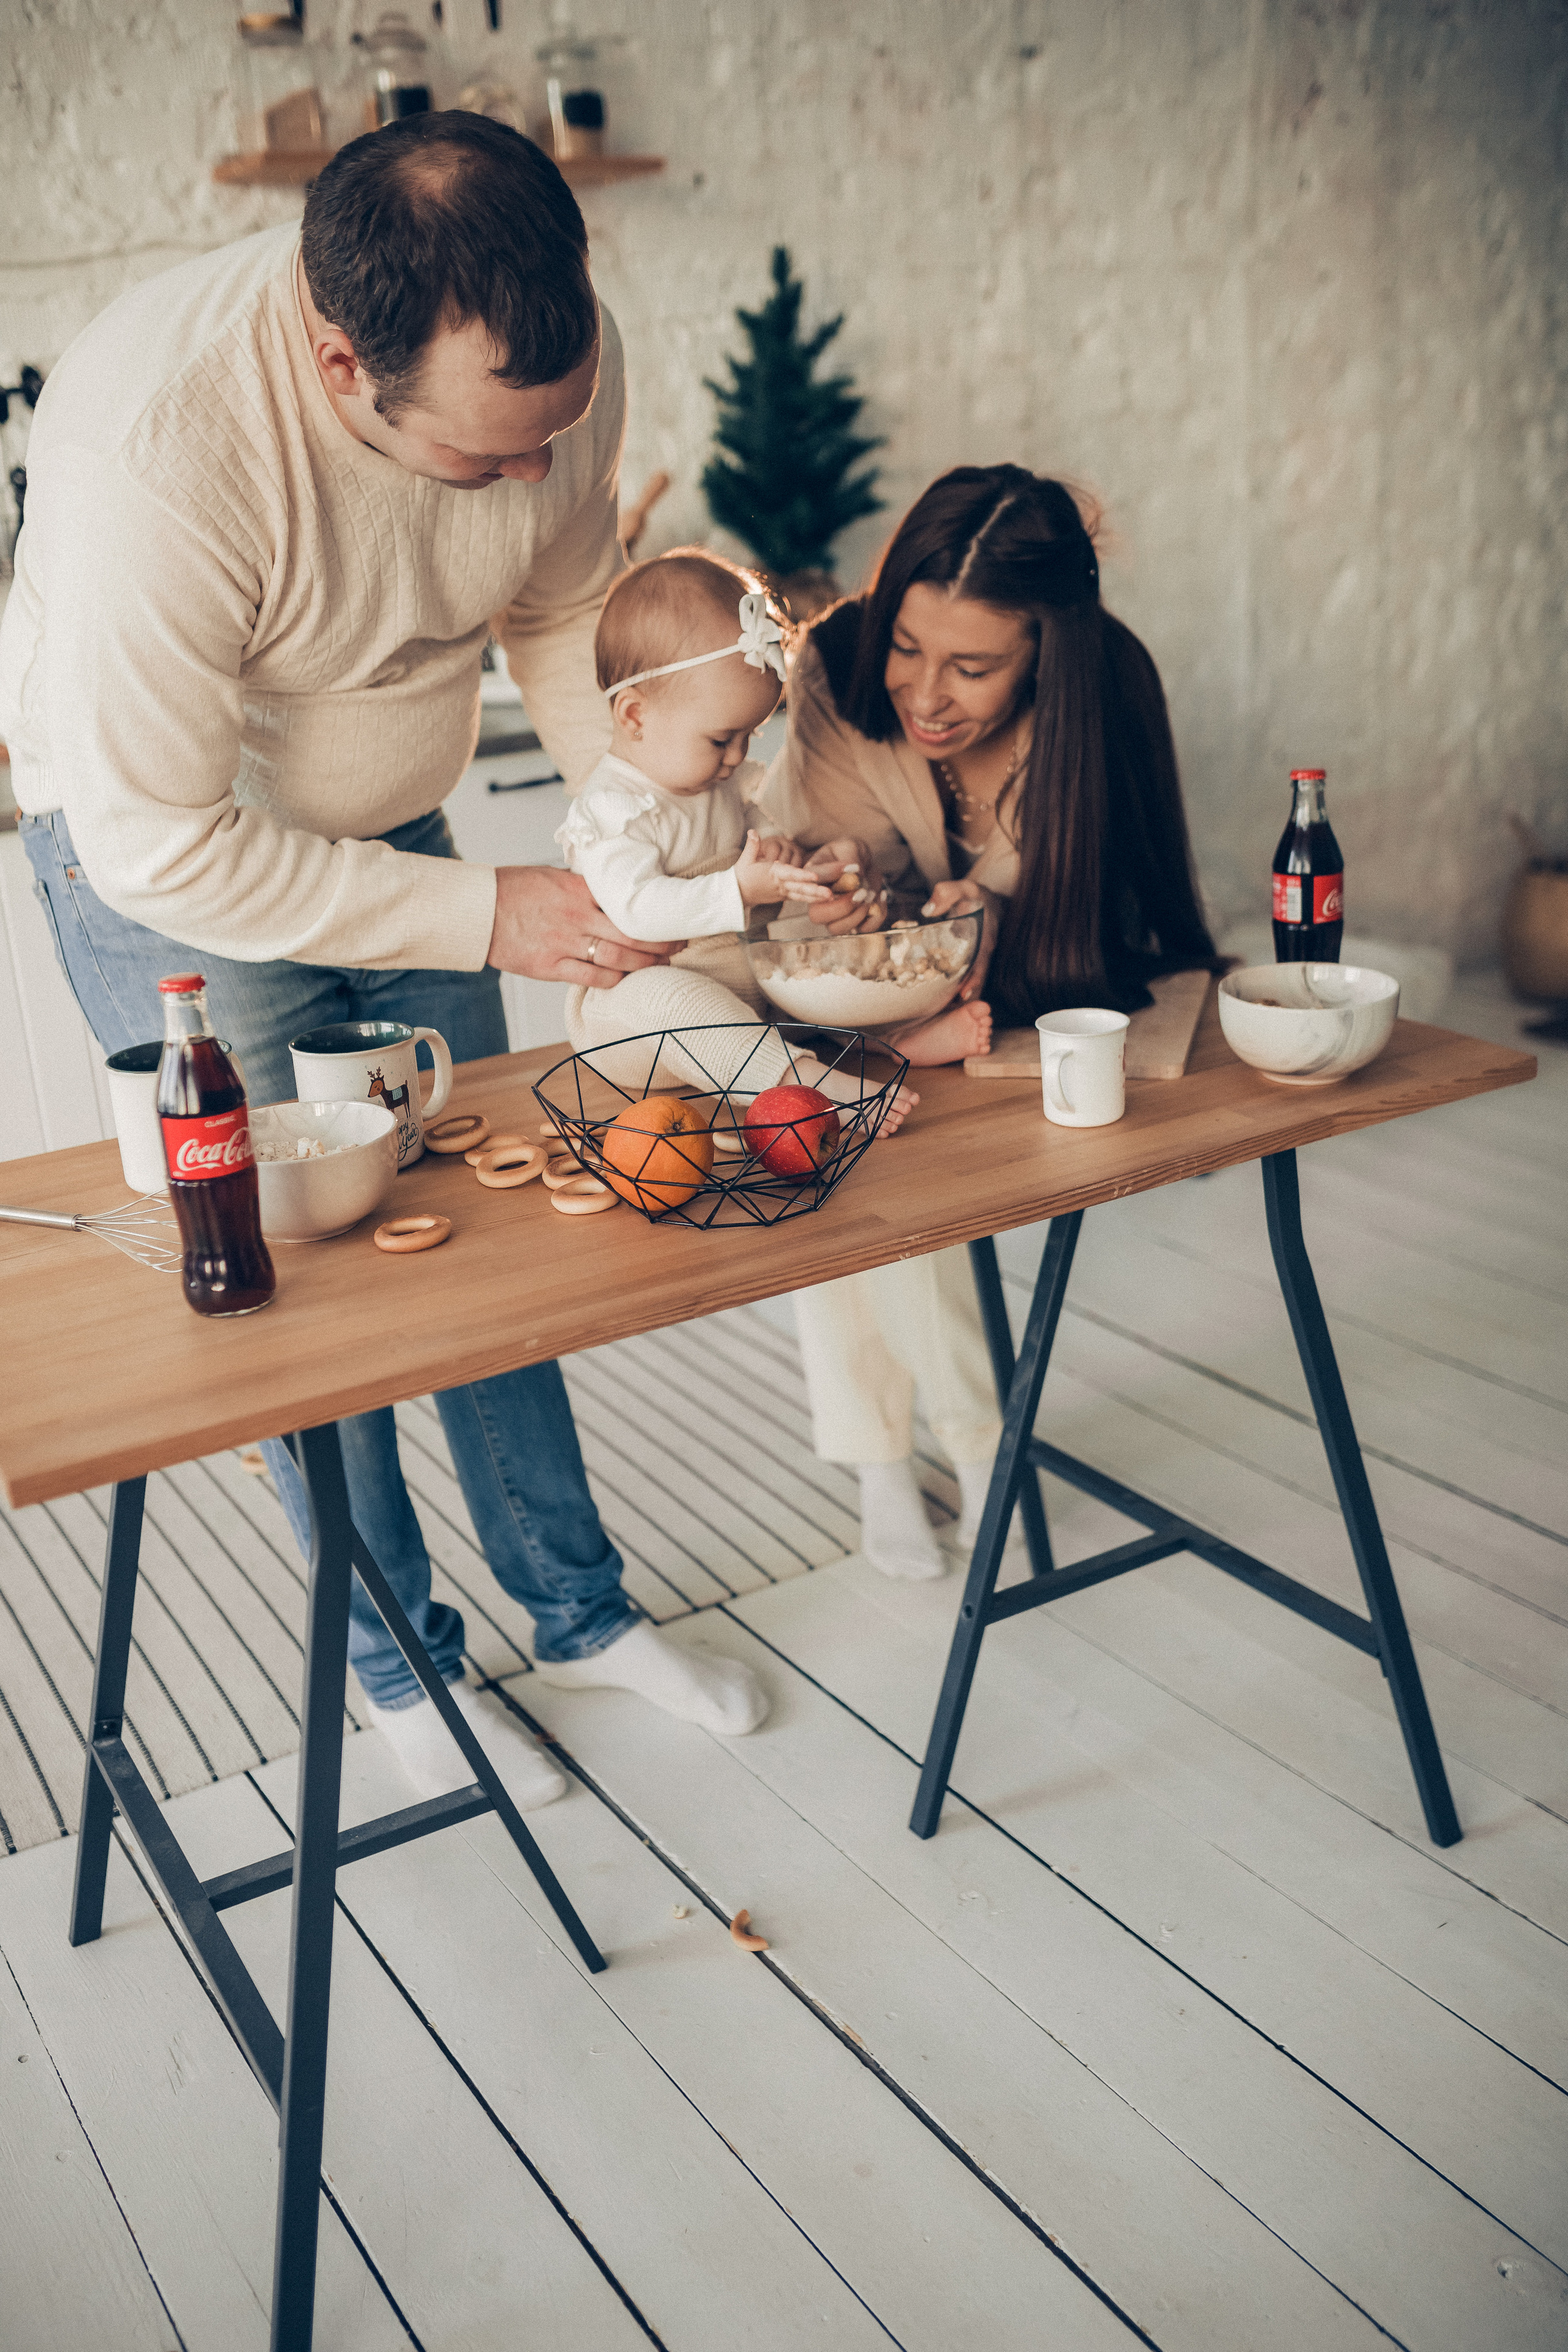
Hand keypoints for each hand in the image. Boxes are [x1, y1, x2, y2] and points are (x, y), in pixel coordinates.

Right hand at [487, 866, 683, 988]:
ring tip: (663, 963)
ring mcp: (564, 942)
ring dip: (646, 963)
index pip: (627, 900)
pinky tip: (628, 980)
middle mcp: (576, 915)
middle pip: (632, 932)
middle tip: (680, 943)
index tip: (672, 915)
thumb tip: (609, 889)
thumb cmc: (512, 889)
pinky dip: (615, 981)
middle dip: (661, 941)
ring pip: (618, 958)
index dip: (654, 911)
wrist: (476, 909)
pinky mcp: (550, 966)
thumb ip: (583, 885)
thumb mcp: (552, 876)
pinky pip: (592, 978)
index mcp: (578, 888)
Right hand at [736, 829, 833, 910]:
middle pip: (799, 888)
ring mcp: (783, 892)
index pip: (788, 874)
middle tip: (829, 893)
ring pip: (802, 895)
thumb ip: (752, 845)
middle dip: (815, 890)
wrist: (739, 893)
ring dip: (817, 896)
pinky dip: (812, 899)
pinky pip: (800, 898)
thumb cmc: (742, 875)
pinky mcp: (785, 896)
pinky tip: (826, 899)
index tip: (814, 876)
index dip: (801, 875)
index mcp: (771, 874)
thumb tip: (752, 831)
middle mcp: (779, 885)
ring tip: (832, 897)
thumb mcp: (745, 859)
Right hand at [804, 838, 888, 934]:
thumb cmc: (850, 852)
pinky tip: (881, 896)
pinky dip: (877, 915)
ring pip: (837, 929)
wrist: (862, 863)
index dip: (823, 887)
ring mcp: (834, 915)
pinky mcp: (853, 921)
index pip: (810, 886)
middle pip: (817, 916)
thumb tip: (855, 873)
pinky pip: (863, 929)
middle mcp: (818, 900)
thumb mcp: (849, 846)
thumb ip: (850, 856)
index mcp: (813, 878)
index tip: (848, 874)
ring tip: (871, 893)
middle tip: (861, 892)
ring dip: (858, 914)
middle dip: (842, 907)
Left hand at [921, 878, 998, 999]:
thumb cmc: (975, 896)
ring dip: (958, 993)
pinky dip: (955, 986)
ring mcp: (979, 956)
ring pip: (970, 979)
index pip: (981, 961)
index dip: (973, 978)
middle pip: (975, 977)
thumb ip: (947, 893)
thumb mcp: (965, 888)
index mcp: (986, 935)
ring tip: (942, 1009)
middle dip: (964, 993)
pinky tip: (940, 998)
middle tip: (948, 1009)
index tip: (963, 993)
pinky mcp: (972, 959)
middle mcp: (985, 950)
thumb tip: (928, 909)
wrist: (988, 901)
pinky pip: (964, 975)